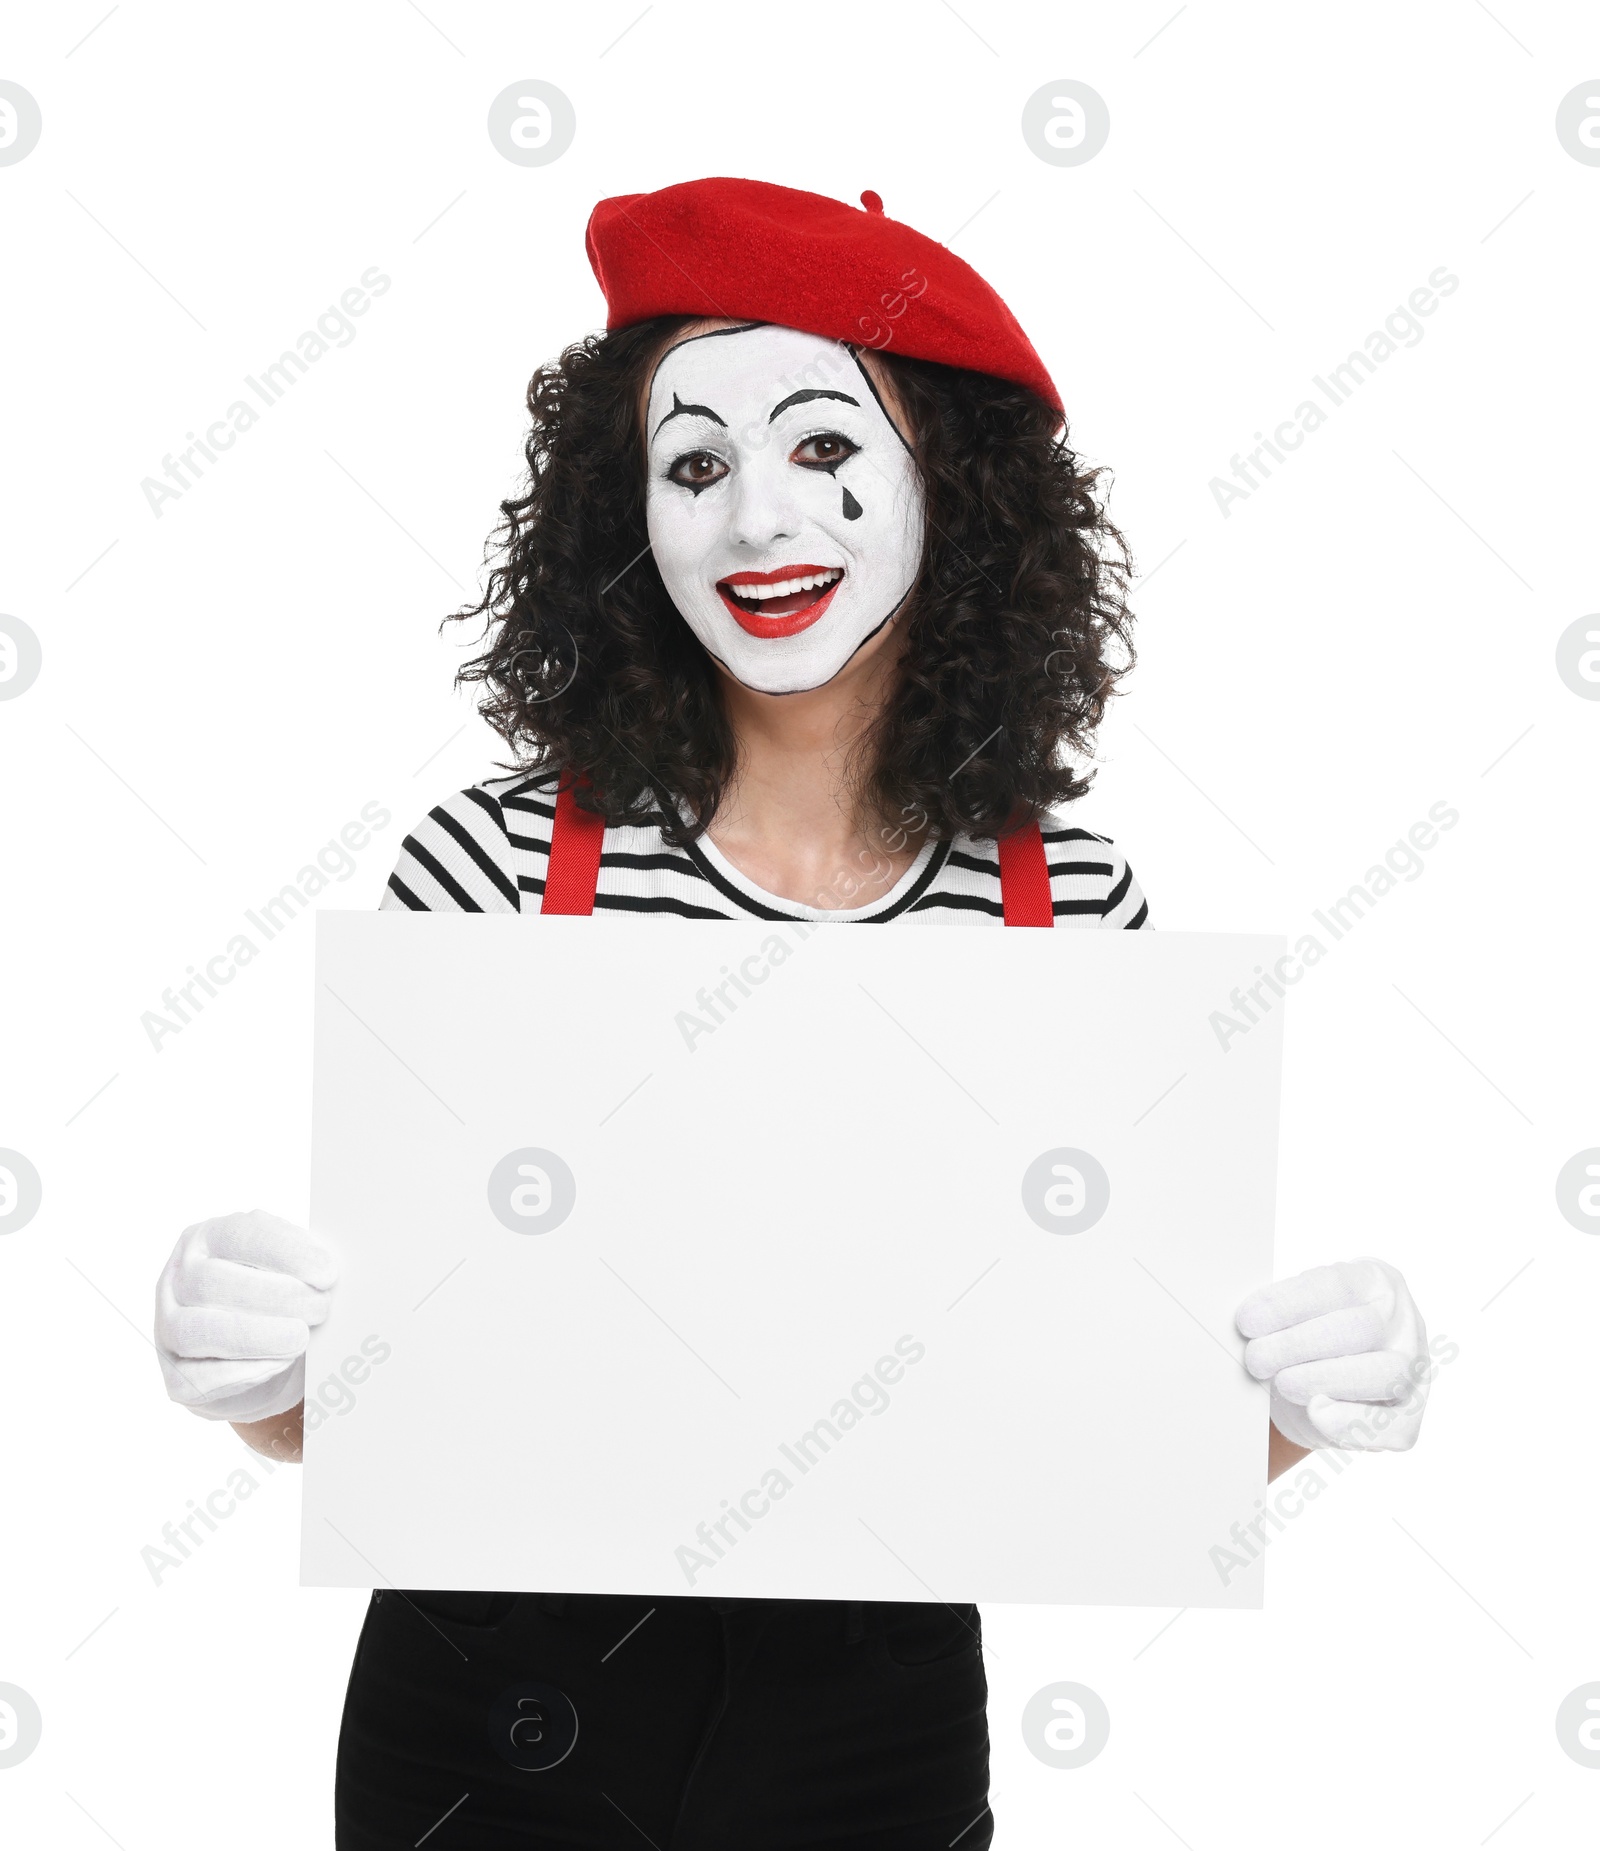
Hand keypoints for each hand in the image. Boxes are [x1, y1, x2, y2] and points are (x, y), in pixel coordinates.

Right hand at [154, 1210, 336, 1423]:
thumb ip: (304, 1261)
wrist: (263, 1357)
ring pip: (197, 1329)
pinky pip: (200, 1376)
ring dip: (256, 1335)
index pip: (239, 1235)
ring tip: (300, 1338)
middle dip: (275, 1296)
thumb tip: (330, 1269)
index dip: (285, 1252)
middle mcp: (178, 1278)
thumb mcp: (291, 1267)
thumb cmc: (281, 1299)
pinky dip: (243, 1371)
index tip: (327, 1272)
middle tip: (321, 1307)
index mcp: (208, 1238)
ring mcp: (167, 1327)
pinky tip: (277, 1363)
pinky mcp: (175, 1377)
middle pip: (213, 1282)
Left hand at [1234, 1257, 1429, 1451]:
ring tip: (1282, 1383)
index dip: (1288, 1304)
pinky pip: (1392, 1426)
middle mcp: (1403, 1323)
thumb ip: (1283, 1311)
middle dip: (1298, 1345)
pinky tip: (1318, 1412)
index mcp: (1374, 1281)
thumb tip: (1250, 1319)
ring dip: (1322, 1380)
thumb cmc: (1306, 1335)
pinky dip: (1352, 1422)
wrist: (1319, 1382)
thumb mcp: (1298, 1310)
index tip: (1247, 1321)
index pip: (1334, 1286)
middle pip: (1359, 1330)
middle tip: (1256, 1358)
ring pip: (1383, 1374)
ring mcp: (1415, 1371)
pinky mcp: (1410, 1417)